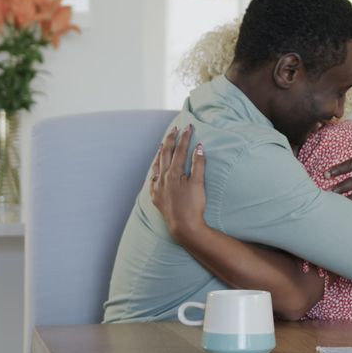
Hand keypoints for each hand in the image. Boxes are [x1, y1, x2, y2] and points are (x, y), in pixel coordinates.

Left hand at [150, 125, 206, 243]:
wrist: (184, 226)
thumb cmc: (194, 205)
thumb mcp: (199, 183)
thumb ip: (198, 164)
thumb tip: (199, 147)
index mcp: (174, 173)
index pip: (180, 150)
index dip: (185, 137)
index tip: (189, 126)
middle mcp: (163, 178)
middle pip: (166, 154)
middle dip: (171, 139)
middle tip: (175, 129)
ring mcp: (157, 187)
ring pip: (156, 164)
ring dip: (161, 152)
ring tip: (163, 143)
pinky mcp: (156, 196)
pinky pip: (152, 179)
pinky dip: (154, 170)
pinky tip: (156, 168)